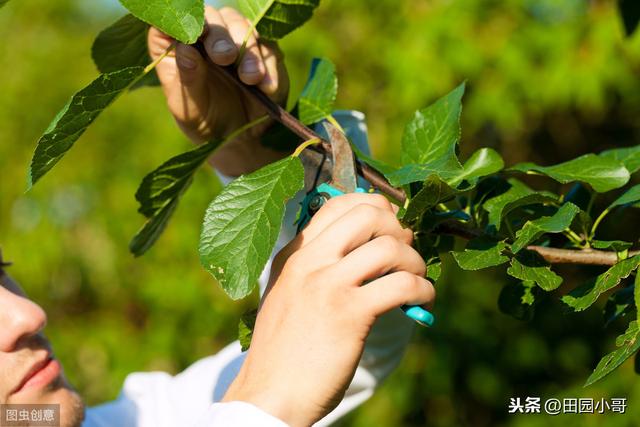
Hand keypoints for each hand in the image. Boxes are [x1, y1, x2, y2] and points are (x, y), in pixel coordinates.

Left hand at [148, 6, 289, 175]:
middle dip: (219, 35)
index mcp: (175, 48)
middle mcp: (204, 37)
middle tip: (225, 57)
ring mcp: (234, 40)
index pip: (171, 21)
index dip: (183, 21)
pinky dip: (268, 64)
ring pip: (240, 25)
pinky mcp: (262, 51)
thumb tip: (186, 49)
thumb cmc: (205, 123)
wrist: (241, 141)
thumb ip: (188, 80)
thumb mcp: (189, 109)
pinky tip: (266, 87)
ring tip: (250, 78)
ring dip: (247, 49)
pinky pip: (268, 46)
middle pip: (210, 16)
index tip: (195, 33)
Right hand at [223, 194, 435, 426]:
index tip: (389, 227)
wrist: (270, 393)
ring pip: (389, 247)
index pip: (337, 204)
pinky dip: (422, 290)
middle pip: (367, 214)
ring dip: (415, 261)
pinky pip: (402, 284)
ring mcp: (327, 285)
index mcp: (294, 254)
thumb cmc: (284, 349)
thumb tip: (365, 250)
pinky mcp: (349, 314)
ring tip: (416, 279)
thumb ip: (315, 268)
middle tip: (405, 251)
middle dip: (398, 228)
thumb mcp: (287, 294)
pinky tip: (422, 301)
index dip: (374, 207)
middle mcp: (309, 261)